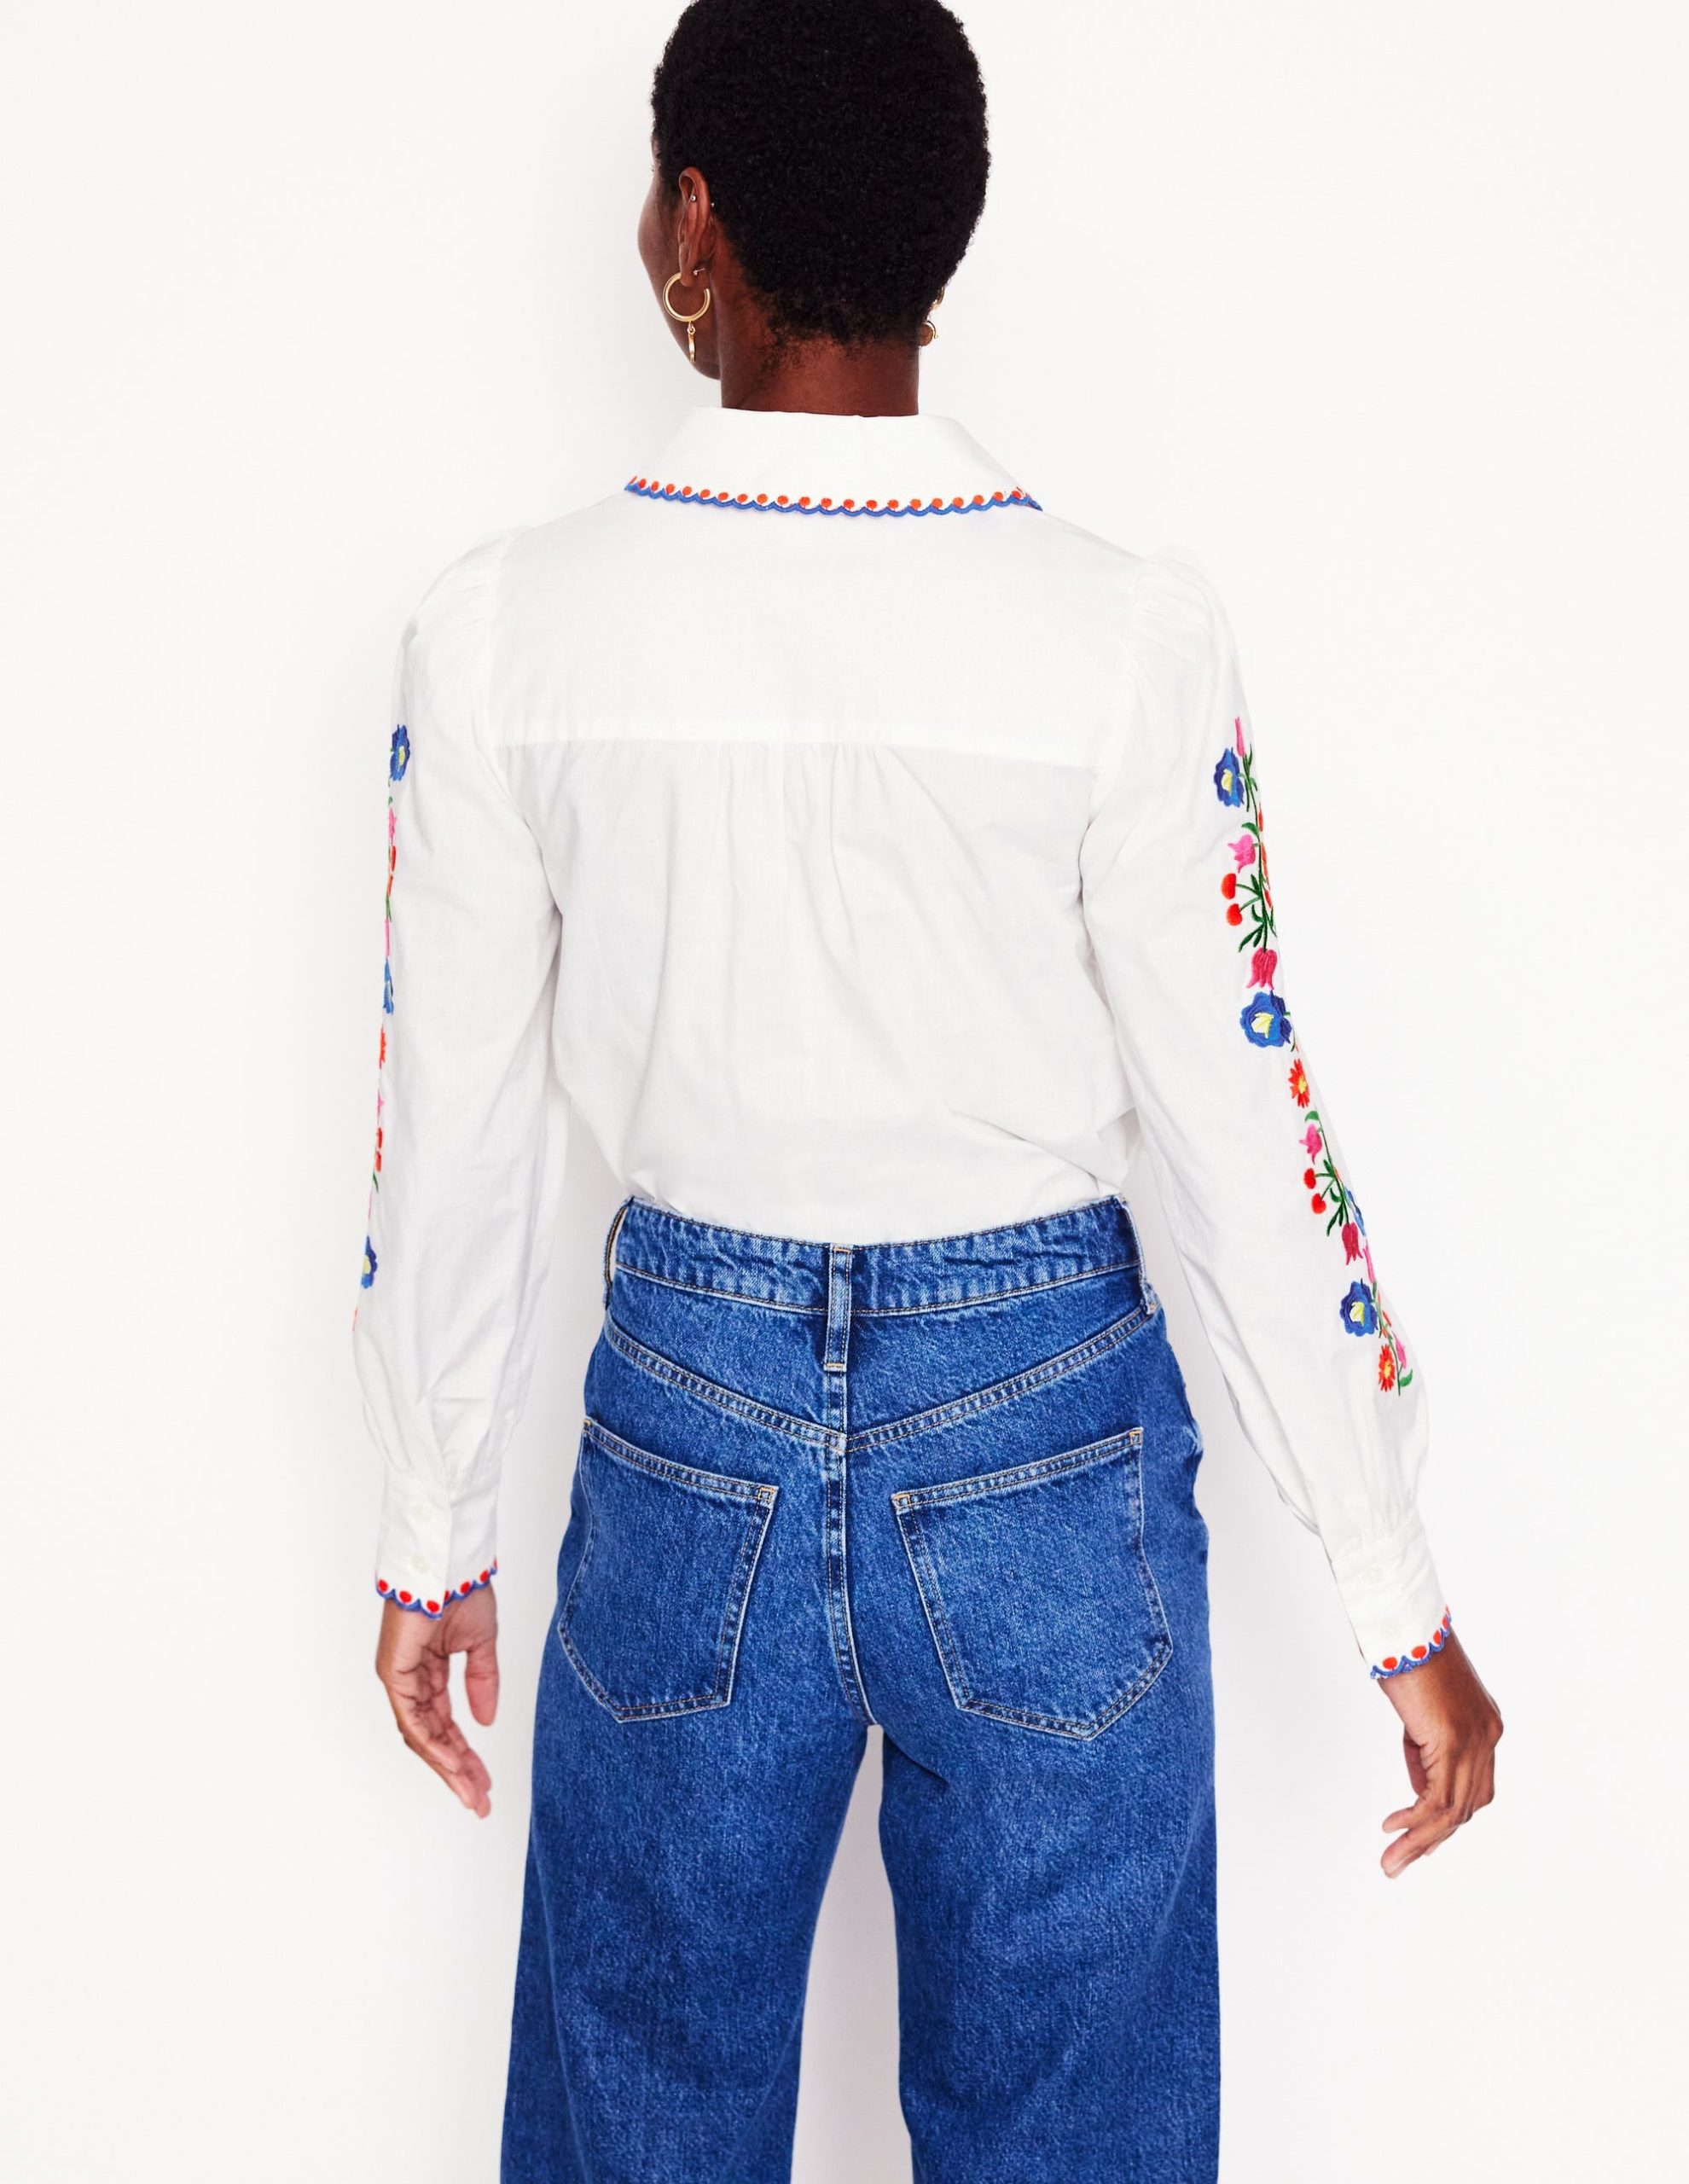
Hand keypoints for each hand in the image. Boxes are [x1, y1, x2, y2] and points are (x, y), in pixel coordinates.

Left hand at [375, 1584, 499, 1816]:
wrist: (447, 1562)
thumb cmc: (461, 1589)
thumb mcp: (481, 1644)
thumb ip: (483, 1682)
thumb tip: (487, 1722)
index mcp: (430, 1672)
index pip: (445, 1725)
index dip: (466, 1756)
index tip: (485, 1782)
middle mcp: (411, 1680)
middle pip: (433, 1738)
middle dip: (458, 1771)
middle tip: (480, 1799)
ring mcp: (400, 1679)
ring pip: (422, 1736)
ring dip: (448, 1766)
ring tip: (473, 1791)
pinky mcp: (393, 1673)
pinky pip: (413, 1720)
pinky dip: (434, 1744)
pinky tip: (455, 1763)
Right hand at [1378, 1629, 1501, 1876]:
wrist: (1405, 1623)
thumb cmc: (1404, 1653)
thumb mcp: (1419, 1710)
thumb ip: (1425, 1747)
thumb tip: (1420, 1786)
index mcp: (1484, 1726)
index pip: (1474, 1787)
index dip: (1447, 1816)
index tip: (1417, 1833)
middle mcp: (1488, 1736)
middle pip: (1468, 1805)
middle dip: (1433, 1837)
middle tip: (1401, 1859)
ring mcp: (1475, 1739)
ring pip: (1454, 1810)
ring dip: (1421, 1840)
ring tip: (1392, 1862)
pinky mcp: (1453, 1740)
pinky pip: (1439, 1798)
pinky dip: (1416, 1821)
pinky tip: (1394, 1828)